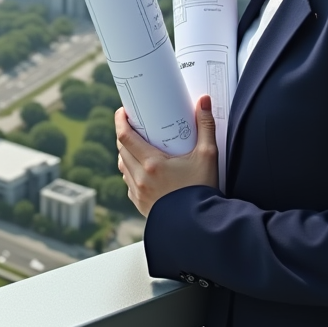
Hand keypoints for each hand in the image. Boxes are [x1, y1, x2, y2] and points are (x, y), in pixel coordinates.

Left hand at [116, 95, 217, 216]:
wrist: (199, 225)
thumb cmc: (202, 191)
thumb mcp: (207, 155)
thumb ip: (205, 126)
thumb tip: (203, 101)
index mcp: (152, 164)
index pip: (125, 137)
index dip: (120, 121)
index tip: (122, 112)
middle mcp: (140, 178)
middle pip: (121, 149)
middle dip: (124, 135)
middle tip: (132, 125)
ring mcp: (138, 192)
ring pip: (123, 166)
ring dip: (125, 153)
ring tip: (136, 145)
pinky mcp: (140, 204)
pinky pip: (128, 183)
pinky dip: (131, 172)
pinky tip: (141, 169)